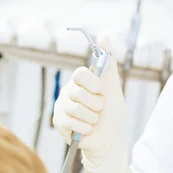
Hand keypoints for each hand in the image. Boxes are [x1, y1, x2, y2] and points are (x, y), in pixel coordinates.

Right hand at [53, 35, 130, 172]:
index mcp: (80, 80)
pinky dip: (85, 128)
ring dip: (91, 117)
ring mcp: (61, 107)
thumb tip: (104, 34)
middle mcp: (68, 91)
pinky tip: (87, 128)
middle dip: (95, 104)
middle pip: (78, 92)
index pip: (80, 73)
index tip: (102, 91)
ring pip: (75, 109)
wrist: (110, 137)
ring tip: (94, 120)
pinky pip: (71, 123)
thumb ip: (109, 60)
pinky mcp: (58, 122)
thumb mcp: (113, 84)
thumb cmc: (112, 111)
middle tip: (99, 109)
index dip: (93, 84)